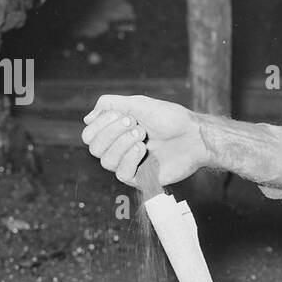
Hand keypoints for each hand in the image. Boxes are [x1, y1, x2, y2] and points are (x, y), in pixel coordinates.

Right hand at [82, 94, 207, 185]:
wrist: (194, 135)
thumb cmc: (170, 119)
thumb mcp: (138, 103)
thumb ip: (110, 105)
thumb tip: (87, 118)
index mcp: (116, 132)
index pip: (89, 134)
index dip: (101, 124)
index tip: (125, 114)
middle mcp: (120, 149)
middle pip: (94, 148)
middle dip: (112, 132)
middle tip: (135, 123)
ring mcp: (130, 164)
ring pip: (105, 161)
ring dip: (122, 144)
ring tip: (142, 135)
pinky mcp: (142, 178)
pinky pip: (121, 174)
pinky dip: (130, 159)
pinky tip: (143, 150)